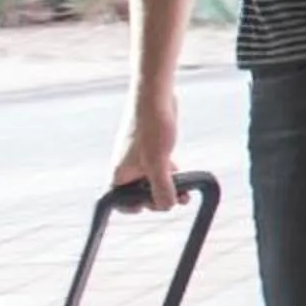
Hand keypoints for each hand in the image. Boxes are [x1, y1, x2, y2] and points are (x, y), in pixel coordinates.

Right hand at [110, 92, 179, 210]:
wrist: (156, 98)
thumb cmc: (151, 128)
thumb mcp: (158, 164)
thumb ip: (162, 188)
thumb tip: (166, 206)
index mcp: (119, 175)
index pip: (119, 202)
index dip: (133, 207)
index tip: (148, 207)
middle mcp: (127, 169)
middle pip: (140, 194)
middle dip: (158, 198)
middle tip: (176, 199)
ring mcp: (139, 159)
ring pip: (153, 182)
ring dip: (169, 189)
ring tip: (186, 196)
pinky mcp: (152, 150)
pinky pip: (160, 170)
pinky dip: (171, 176)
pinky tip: (185, 178)